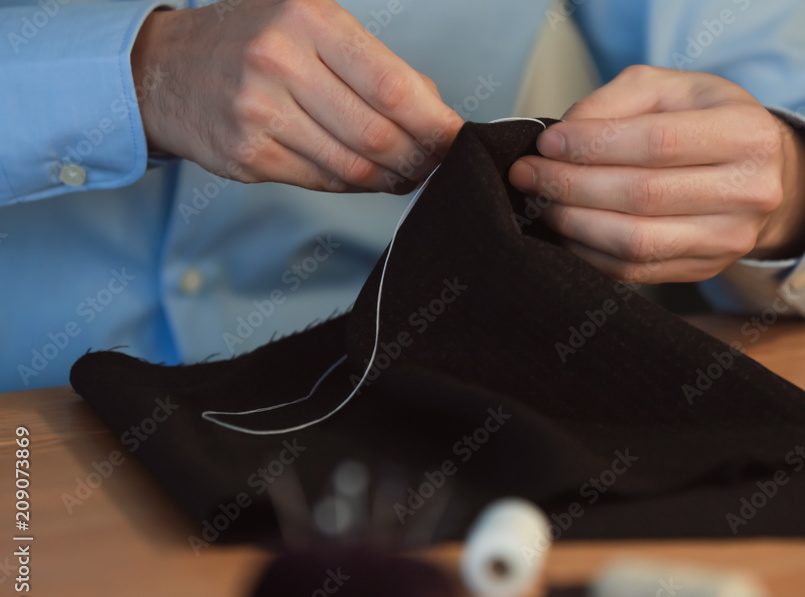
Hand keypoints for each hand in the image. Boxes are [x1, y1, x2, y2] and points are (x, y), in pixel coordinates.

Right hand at [130, 0, 463, 192]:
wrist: (165, 68)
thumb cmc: (251, 41)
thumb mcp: (310, 23)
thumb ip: (373, 63)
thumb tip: (433, 110)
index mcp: (307, 19)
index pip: (391, 86)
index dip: (433, 122)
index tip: (455, 137)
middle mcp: (279, 62)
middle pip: (377, 135)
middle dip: (418, 158)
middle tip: (433, 163)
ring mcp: (258, 113)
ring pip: (352, 167)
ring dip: (391, 178)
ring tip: (406, 173)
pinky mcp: (247, 156)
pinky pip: (322, 182)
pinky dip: (353, 186)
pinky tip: (365, 178)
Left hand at [508, 65, 804, 282]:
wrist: (755, 173)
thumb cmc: (705, 122)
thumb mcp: (671, 89)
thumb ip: (617, 100)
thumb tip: (563, 136)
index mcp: (747, 134)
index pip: (657, 143)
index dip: (592, 145)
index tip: (546, 143)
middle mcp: (750, 192)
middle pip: (642, 196)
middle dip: (571, 185)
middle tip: (528, 174)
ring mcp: (729, 240)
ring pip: (636, 241)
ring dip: (574, 223)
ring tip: (541, 202)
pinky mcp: (704, 269)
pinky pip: (634, 270)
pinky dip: (589, 252)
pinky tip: (565, 230)